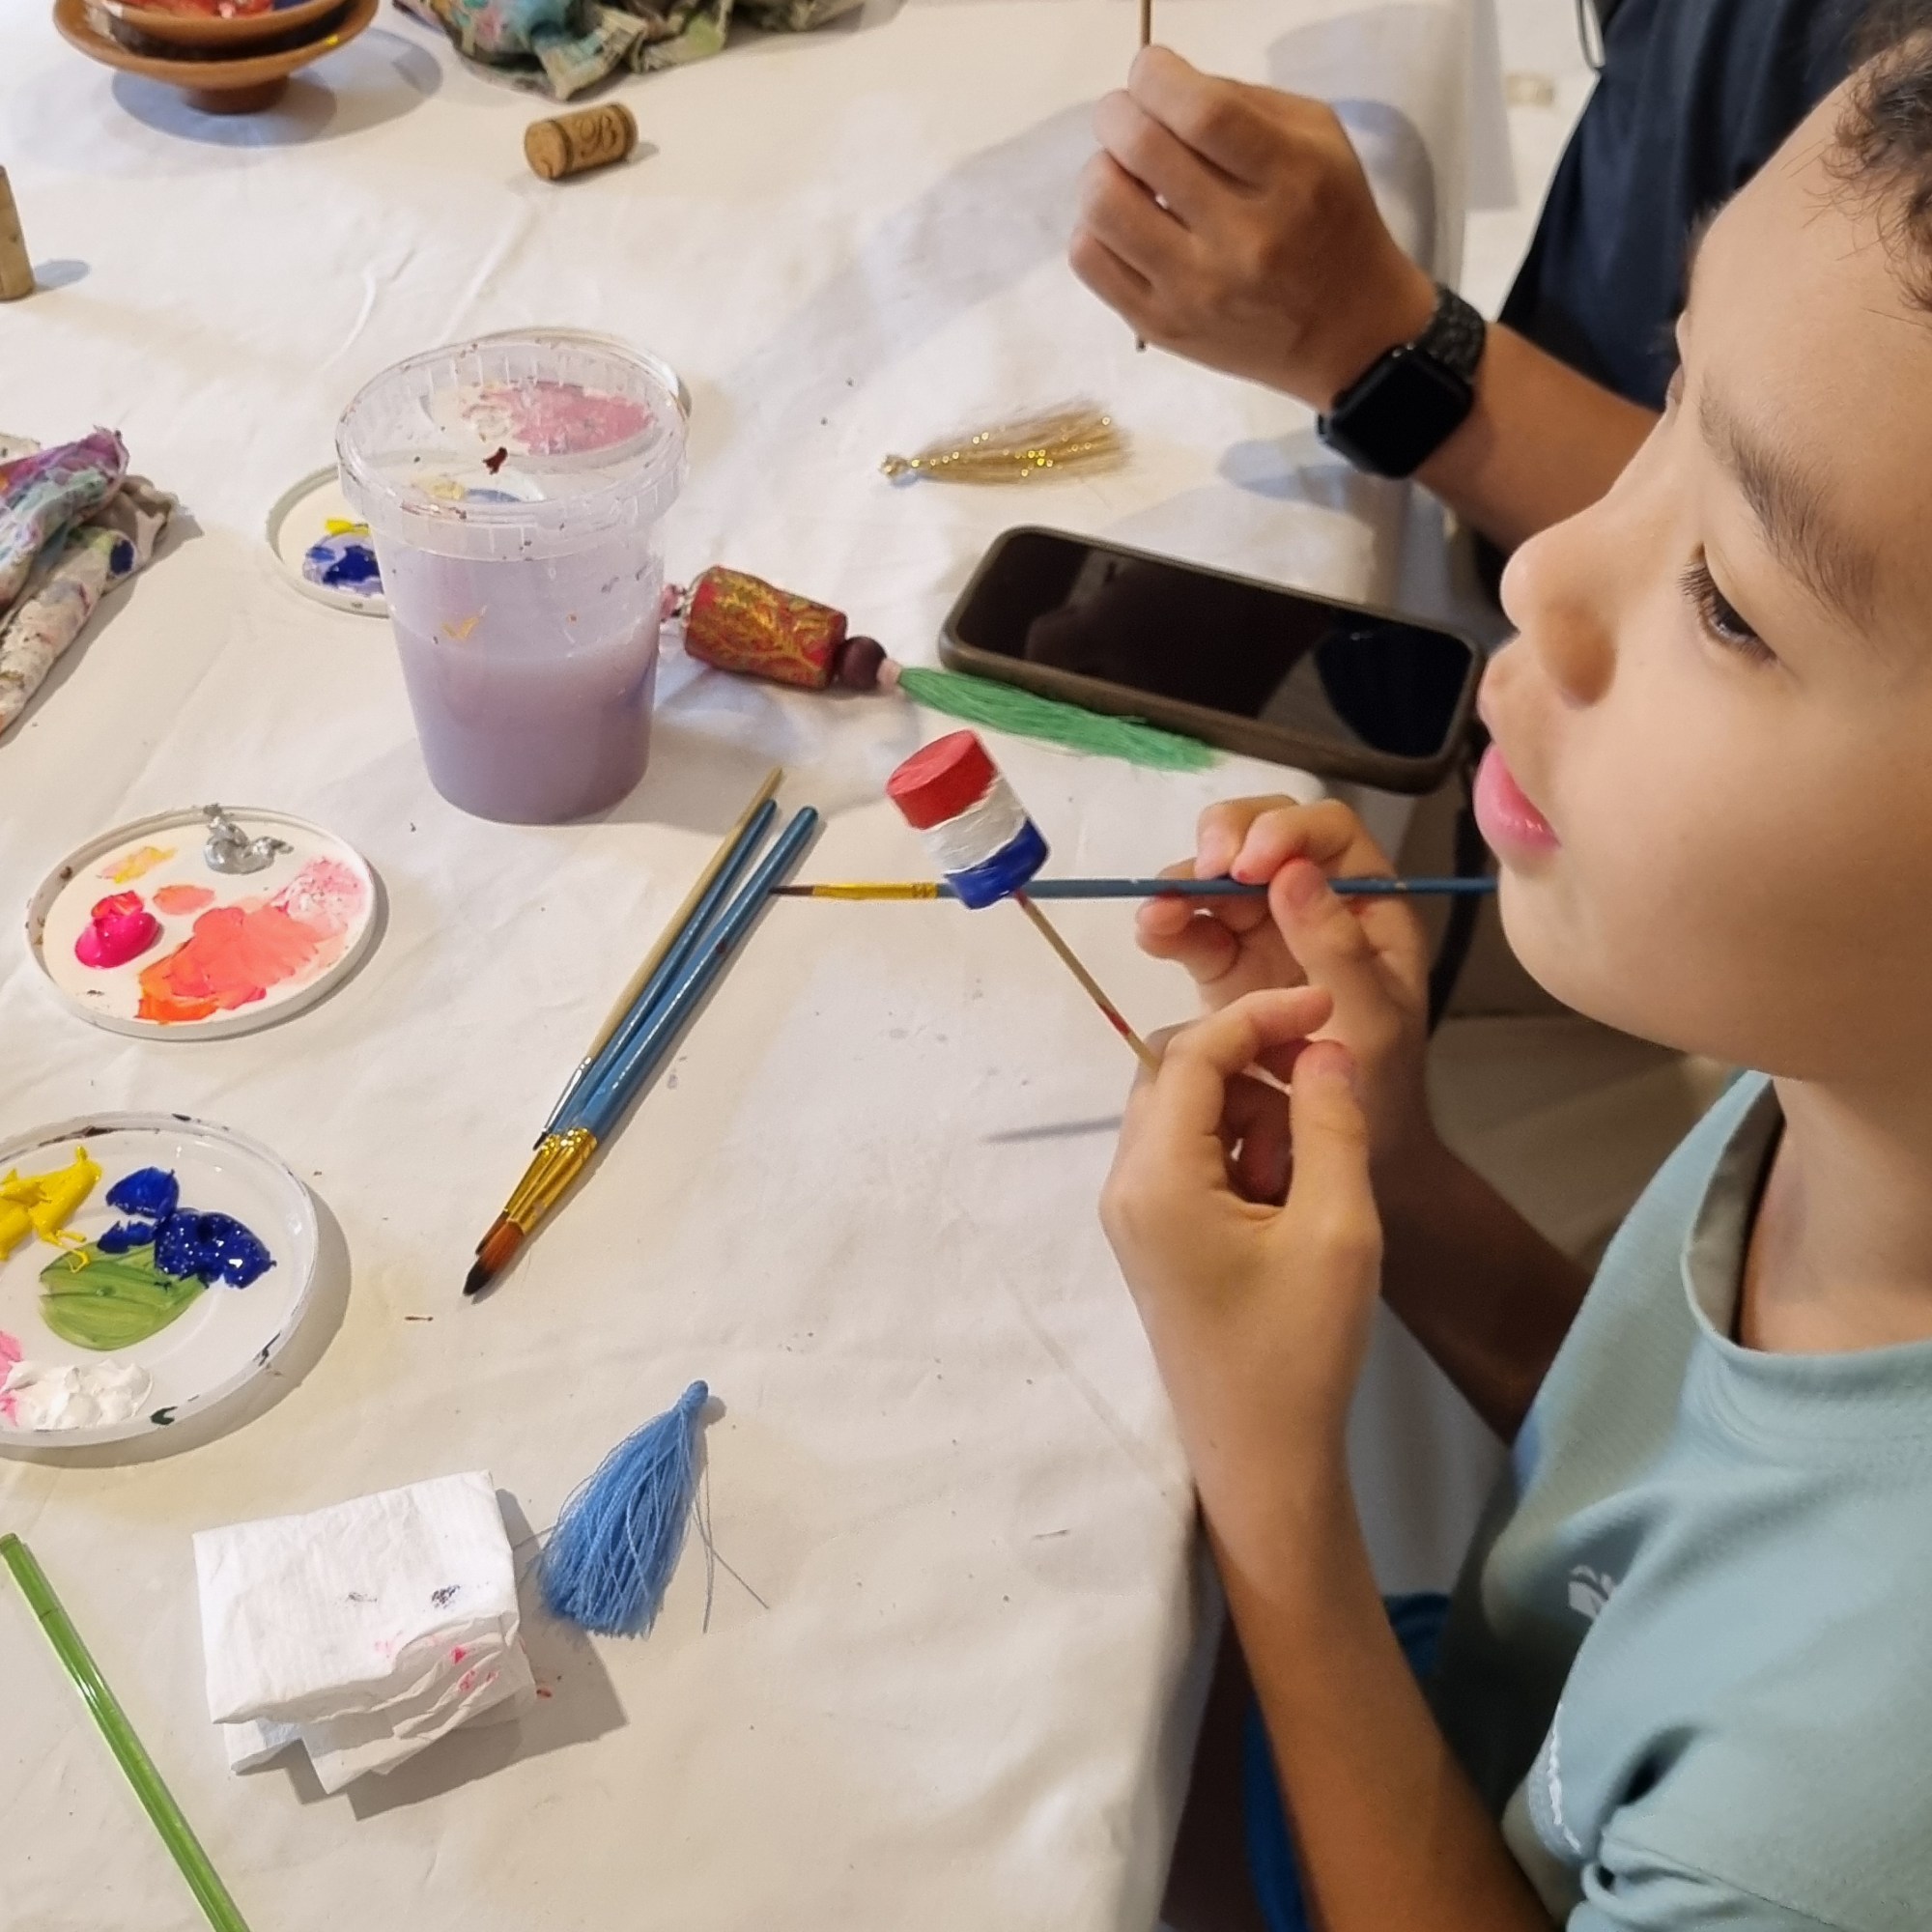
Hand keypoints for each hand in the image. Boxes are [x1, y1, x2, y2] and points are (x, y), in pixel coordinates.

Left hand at [1070, 48, 1437, 406]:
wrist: (1344, 332)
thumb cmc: (1327, 219)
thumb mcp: (1316, 141)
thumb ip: (1242, 101)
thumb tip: (1160, 88)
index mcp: (1290, 179)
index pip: (1201, 112)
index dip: (1156, 76)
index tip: (1151, 72)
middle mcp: (1241, 239)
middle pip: (1140, 149)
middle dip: (1118, 114)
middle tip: (1127, 117)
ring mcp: (1195, 290)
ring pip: (1101, 206)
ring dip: (1100, 170)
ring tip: (1125, 173)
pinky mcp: (1161, 326)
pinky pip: (1088, 259)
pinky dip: (1093, 226)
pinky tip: (1124, 222)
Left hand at [1101, 989, 1381, 1544]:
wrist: (1263, 1458)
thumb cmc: (1300, 1349)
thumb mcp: (1338, 1228)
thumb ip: (1331, 1122)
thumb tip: (1322, 1046)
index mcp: (1156, 1177)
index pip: (1192, 1052)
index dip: (1261, 1014)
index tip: (1327, 1005)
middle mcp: (1127, 1183)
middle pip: (1177, 1072)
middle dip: (1255, 1062)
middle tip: (1327, 1087)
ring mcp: (1134, 1212)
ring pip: (1187, 1112)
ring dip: (1253, 1111)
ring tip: (1311, 1170)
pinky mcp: (1154, 1236)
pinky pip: (1190, 1155)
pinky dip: (1242, 1150)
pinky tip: (1289, 1198)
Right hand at [1138, 796, 1434, 1173]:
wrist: (1350, 1146)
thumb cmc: (1381, 1082)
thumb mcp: (1373, 1019)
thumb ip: (1336, 948)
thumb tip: (1291, 874)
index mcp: (1368, 902)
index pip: (1328, 832)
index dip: (1286, 830)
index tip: (1252, 865)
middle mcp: (1314, 901)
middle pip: (1263, 833)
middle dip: (1227, 840)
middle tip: (1205, 870)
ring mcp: (1266, 929)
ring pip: (1219, 875)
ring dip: (1184, 881)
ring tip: (1160, 911)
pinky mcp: (1225, 963)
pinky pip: (1192, 927)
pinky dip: (1168, 923)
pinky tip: (1152, 933)